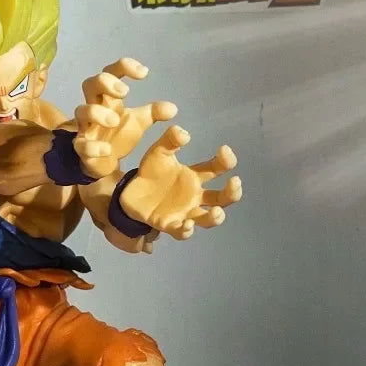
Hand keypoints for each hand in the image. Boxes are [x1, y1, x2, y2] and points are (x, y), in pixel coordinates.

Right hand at [74, 57, 176, 177]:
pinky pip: (81, 145)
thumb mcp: (139, 121)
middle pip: (90, 84)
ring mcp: (86, 127)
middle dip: (105, 83)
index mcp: (109, 98)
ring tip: (115, 121)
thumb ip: (154, 113)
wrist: (103, 160)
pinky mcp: (82, 148)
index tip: (144, 73)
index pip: (110, 72)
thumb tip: (172, 108)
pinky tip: (108, 150)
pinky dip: (93, 147)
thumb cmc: (118, 133)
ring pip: (81, 111)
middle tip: (125, 93)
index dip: (124, 67)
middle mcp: (94, 108)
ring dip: (97, 112)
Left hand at [120, 126, 241, 238]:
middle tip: (235, 183)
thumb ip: (170, 141)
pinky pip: (182, 232)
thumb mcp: (158, 152)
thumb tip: (185, 134)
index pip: (217, 169)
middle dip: (232, 192)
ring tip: (217, 212)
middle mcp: (195, 197)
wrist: (129, 192)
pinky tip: (187, 225)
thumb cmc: (150, 173)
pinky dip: (187, 230)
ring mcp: (185, 212)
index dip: (225, 161)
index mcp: (195, 177)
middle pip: (221, 198)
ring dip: (215, 218)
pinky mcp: (170, 225)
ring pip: (207, 220)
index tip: (224, 149)